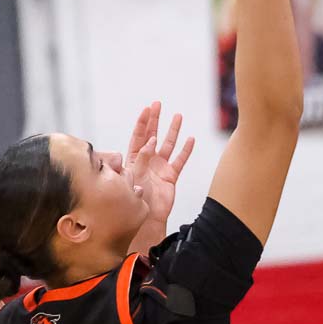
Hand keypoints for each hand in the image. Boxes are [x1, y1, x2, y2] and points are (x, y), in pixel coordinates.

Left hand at [121, 101, 194, 226]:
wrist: (145, 219)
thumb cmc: (133, 200)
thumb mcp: (131, 177)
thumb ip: (140, 159)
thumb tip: (150, 142)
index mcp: (134, 159)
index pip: (139, 136)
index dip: (143, 123)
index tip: (147, 109)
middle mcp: (148, 161)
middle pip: (152, 135)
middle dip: (155, 120)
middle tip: (158, 104)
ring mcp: (160, 167)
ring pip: (168, 145)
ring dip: (172, 131)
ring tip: (178, 116)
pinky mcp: (171, 176)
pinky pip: (180, 160)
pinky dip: (185, 150)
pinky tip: (190, 139)